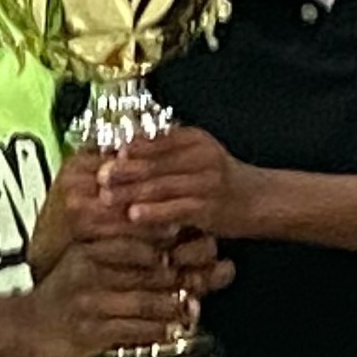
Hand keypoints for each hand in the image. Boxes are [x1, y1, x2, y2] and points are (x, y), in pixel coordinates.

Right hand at [20, 231, 193, 356]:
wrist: (27, 326)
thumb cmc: (63, 295)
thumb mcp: (85, 263)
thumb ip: (121, 254)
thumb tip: (169, 251)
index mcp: (89, 249)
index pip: (140, 241)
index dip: (175, 243)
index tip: (203, 243)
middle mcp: (89, 271)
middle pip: (148, 270)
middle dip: (184, 274)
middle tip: (210, 275)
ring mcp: (90, 301)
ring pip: (145, 301)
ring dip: (174, 306)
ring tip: (192, 307)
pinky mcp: (90, 330)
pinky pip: (133, 330)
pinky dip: (157, 331)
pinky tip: (171, 330)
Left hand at [96, 126, 240, 241]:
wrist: (258, 200)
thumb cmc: (218, 179)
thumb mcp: (195, 155)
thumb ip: (165, 150)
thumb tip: (120, 149)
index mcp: (195, 139)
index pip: (155, 141)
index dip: (128, 149)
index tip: (103, 155)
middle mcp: (201, 157)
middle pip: (154, 163)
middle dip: (123, 171)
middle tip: (98, 178)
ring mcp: (206, 183)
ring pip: (161, 186)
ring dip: (131, 193)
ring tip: (106, 198)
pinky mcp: (209, 209)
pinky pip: (176, 209)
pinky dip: (153, 212)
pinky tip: (134, 216)